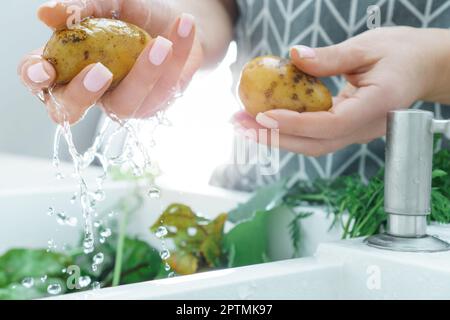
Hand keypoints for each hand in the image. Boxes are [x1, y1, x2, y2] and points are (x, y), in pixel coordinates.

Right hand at [18, 0, 202, 123]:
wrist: (178, 24)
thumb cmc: (136, 15)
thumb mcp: (111, 3)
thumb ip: (83, 7)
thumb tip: (49, 12)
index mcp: (67, 66)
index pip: (39, 78)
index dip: (35, 77)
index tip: (44, 69)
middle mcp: (91, 91)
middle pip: (70, 110)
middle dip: (81, 95)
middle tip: (99, 71)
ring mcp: (123, 103)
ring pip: (125, 105)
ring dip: (143, 74)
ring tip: (162, 43)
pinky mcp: (154, 105)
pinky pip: (164, 90)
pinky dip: (177, 55)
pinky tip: (183, 27)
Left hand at [233, 27, 449, 156]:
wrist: (424, 68)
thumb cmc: (403, 54)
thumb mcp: (369, 47)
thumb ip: (332, 57)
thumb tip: (294, 57)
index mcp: (375, 107)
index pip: (330, 125)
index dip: (295, 123)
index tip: (263, 116)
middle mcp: (365, 128)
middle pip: (315, 144)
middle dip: (274, 138)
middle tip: (239, 124)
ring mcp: (356, 132)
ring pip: (313, 145)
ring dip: (275, 138)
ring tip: (242, 124)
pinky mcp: (347, 128)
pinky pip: (315, 135)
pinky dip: (288, 130)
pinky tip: (265, 121)